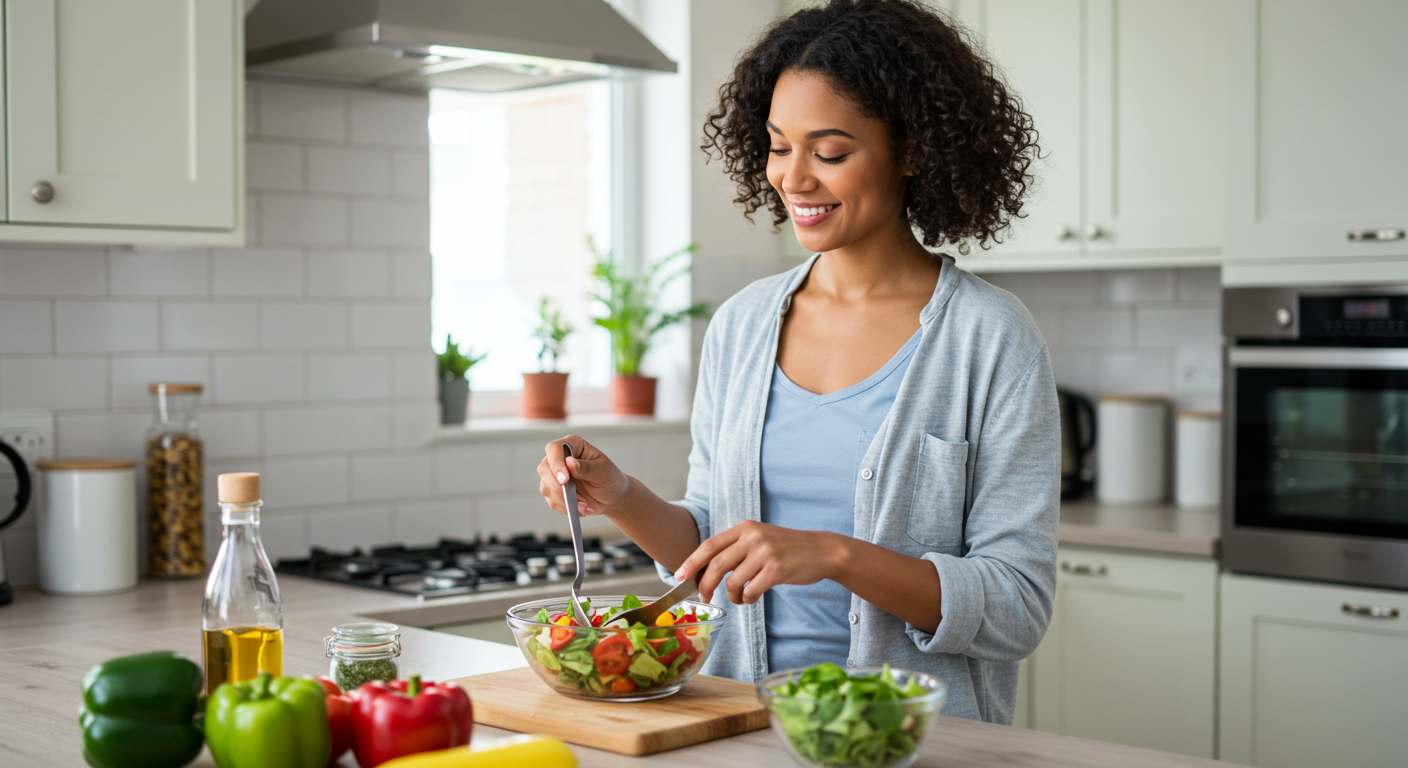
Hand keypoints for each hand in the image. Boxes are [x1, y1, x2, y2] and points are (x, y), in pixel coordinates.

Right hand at [537, 435, 630, 516]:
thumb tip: (569, 462)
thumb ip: (586, 467)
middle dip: (557, 485)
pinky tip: (580, 506)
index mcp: (573, 445)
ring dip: (563, 499)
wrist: (611, 497)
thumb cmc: (610, 478)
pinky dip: (566, 506)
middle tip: (573, 496)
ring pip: (545, 486)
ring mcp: (554, 475)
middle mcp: (560, 458)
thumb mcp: (603, 471)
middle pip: (544, 468)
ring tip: (583, 503)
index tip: (565, 479)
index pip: (554, 448)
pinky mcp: (554, 490)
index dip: (556, 463)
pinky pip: (551, 500)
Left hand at [673, 521, 843, 604]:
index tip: (679, 576)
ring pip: (733, 581)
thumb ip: (737, 547)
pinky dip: (747, 599)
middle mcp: (753, 537)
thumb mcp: (761, 538)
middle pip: (716, 564)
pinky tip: (753, 597)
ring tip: (739, 598)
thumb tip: (706, 569)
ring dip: (732, 596)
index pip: (710, 544)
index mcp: (745, 527)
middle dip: (704, 584)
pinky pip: (750, 591)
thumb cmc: (788, 548)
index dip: (692, 561)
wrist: (822, 550)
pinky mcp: (776, 570)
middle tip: (702, 598)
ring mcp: (765, 553)